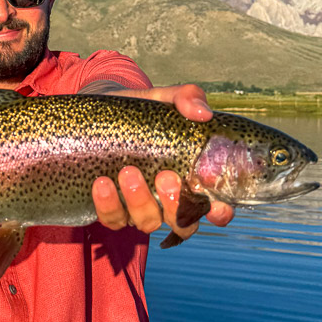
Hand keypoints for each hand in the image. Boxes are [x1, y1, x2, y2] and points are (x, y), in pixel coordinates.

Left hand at [91, 83, 233, 238]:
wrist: (101, 113)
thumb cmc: (143, 112)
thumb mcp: (164, 99)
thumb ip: (187, 98)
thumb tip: (203, 113)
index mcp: (190, 179)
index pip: (215, 207)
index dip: (220, 213)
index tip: (216, 206)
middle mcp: (168, 201)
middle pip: (182, 223)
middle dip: (174, 205)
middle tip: (165, 176)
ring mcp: (140, 208)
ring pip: (147, 222)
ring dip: (139, 201)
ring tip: (127, 171)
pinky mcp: (112, 210)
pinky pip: (113, 219)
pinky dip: (108, 205)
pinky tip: (101, 183)